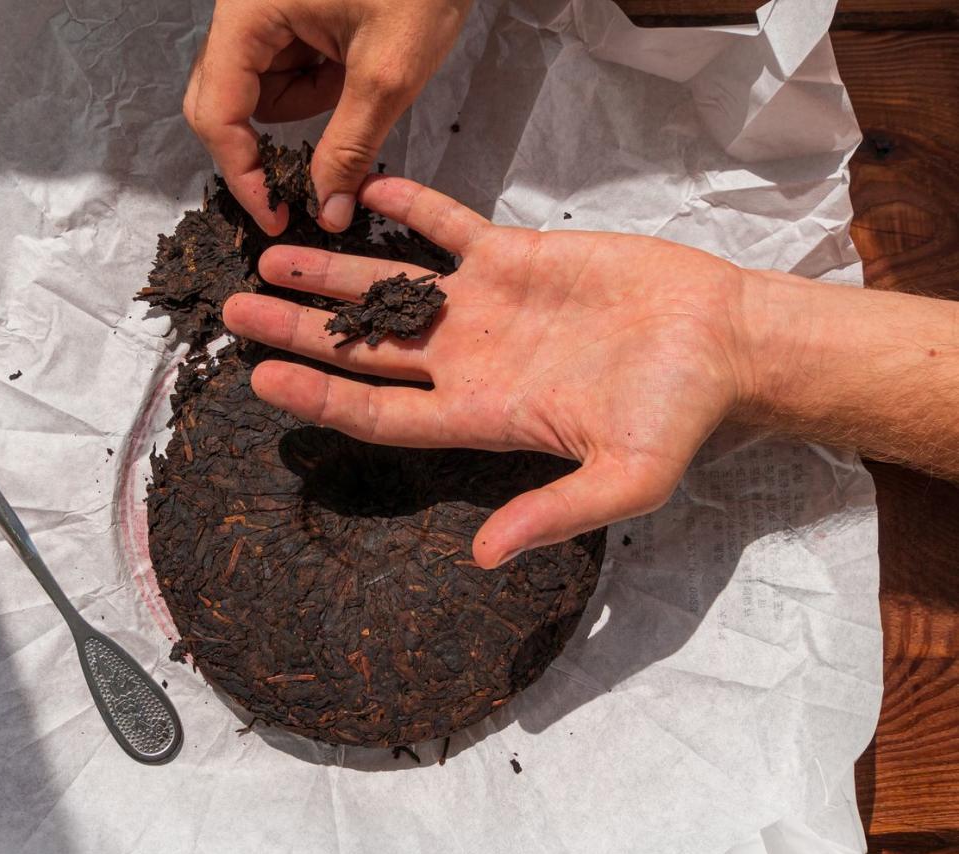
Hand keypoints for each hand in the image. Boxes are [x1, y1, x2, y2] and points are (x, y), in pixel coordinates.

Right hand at [183, 0, 470, 234]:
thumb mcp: (388, 73)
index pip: (217, 112)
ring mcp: (263, 10)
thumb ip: (350, 147)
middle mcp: (242, 10)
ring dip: (306, 105)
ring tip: (356, 77)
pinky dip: (318, 82)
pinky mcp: (287, 12)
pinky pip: (285, 69)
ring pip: (261, 90)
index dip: (241, 173)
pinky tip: (353, 62)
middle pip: (226, 101)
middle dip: (271, 137)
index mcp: (248, 14)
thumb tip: (327, 211)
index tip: (275, 215)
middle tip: (315, 171)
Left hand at [223, 177, 758, 567]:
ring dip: (333, 271)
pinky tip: (370, 190)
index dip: (321, 398)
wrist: (723, 343)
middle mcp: (471, 361)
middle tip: (235, 315)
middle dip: (300, 332)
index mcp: (483, 414)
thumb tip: (486, 558)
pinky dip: (415, 208)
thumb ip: (554, 513)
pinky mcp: (517, 258)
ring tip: (271, 257)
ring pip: (392, 286)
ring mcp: (488, 307)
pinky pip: (451, 229)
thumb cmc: (678, 415)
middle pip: (366, 348)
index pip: (382, 411)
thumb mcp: (625, 479)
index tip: (262, 381)